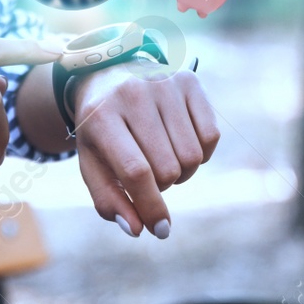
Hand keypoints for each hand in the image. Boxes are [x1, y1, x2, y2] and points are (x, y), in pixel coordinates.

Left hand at [70, 60, 219, 237]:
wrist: (107, 73)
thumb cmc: (100, 127)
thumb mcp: (92, 162)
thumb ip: (108, 200)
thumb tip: (137, 230)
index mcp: (101, 115)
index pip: (136, 171)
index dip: (151, 206)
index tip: (160, 229)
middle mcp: (133, 94)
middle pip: (168, 168)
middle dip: (161, 186)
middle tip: (148, 175)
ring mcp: (163, 83)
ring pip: (192, 156)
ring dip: (181, 172)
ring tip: (162, 159)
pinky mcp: (189, 80)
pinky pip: (211, 136)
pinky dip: (201, 153)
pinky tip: (180, 144)